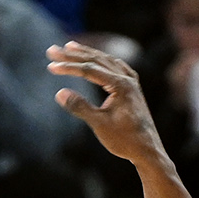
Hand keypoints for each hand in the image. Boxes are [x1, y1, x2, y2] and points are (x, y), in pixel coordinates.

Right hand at [48, 40, 170, 169]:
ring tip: (69, 47)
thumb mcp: (100, 125)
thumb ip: (80, 107)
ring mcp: (131, 81)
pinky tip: (94, 58)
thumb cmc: (125, 140)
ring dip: (86, 54)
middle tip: (52, 50)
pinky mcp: (132, 87)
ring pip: (105, 60)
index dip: (68, 67)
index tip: (50, 66)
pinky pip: (113, 66)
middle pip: (96, 60)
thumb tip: (59, 93)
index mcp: (121, 85)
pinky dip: (100, 61)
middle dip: (73, 54)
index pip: (89, 69)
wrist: (148, 150)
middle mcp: (127, 78)